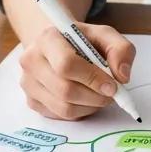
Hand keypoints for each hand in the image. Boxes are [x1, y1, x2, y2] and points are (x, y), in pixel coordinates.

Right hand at [19, 23, 134, 120]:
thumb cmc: (83, 41)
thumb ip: (120, 49)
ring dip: (90, 106)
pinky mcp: (32, 100)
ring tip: (101, 96)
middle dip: (95, 96)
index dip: (92, 78)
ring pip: (63, 107)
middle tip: (111, 94)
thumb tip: (122, 76)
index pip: (66, 64)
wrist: (60, 46)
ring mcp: (28, 82)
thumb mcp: (106, 36)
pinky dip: (80, 112)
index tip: (112, 86)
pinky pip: (59, 116)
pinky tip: (87, 99)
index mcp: (48, 38)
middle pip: (65, 90)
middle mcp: (32, 60)